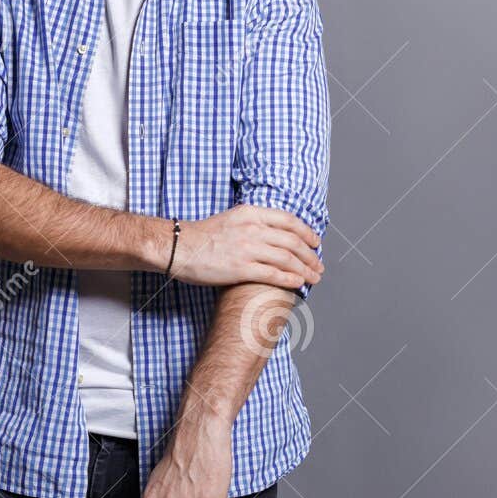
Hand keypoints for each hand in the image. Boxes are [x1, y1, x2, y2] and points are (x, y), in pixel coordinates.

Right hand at [165, 204, 323, 288]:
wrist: (178, 246)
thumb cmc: (203, 236)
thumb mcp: (233, 219)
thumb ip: (255, 223)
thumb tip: (277, 235)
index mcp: (252, 213)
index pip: (289, 221)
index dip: (307, 232)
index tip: (315, 242)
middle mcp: (253, 228)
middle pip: (293, 241)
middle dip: (310, 255)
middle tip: (318, 265)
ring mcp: (247, 248)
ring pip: (287, 258)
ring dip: (305, 269)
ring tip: (314, 277)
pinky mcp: (240, 268)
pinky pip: (273, 274)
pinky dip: (290, 279)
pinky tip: (298, 283)